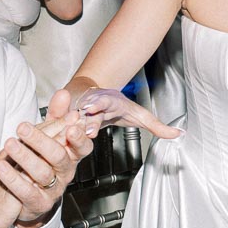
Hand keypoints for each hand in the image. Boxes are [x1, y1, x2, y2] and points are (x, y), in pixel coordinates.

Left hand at [0, 111, 91, 227]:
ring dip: (25, 157)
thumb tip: (63, 94)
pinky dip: (13, 179)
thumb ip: (56, 114)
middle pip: (59, 156)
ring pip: (43, 173)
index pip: (83, 146)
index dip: (78, 138)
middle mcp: (65, 171)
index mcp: (71, 153)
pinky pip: (27, 192)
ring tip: (9, 144)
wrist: (29, 194)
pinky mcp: (39, 203)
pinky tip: (1, 167)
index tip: (70, 128)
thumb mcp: (49, 134)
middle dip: (41, 141)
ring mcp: (54, 188)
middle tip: (23, 128)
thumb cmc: (42, 159)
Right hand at [55, 87, 181, 139]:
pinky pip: (58, 123)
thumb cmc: (116, 105)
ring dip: (67, 125)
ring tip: (63, 132)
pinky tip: (48, 136)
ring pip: (71, 117)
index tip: (95, 107)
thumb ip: (157, 126)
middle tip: (81, 125)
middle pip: (87, 111)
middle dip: (84, 117)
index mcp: (109, 101)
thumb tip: (179, 134)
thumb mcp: (138, 115)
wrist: (93, 91)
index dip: (100, 103)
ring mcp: (77, 109)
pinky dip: (54, 130)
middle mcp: (91, 103)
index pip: (106, 101)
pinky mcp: (65, 115)